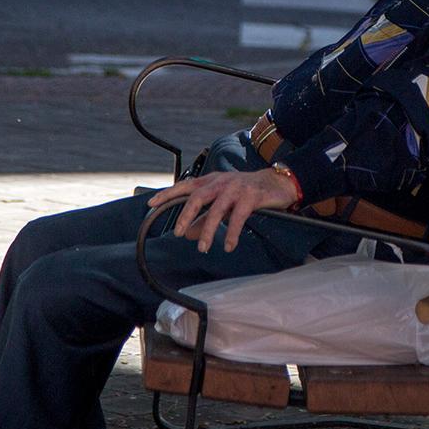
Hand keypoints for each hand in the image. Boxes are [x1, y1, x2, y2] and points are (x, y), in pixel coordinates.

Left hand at [146, 169, 297, 253]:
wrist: (277, 183)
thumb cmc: (247, 193)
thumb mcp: (223, 204)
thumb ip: (204, 218)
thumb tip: (188, 234)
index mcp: (211, 181)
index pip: (185, 186)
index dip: (167, 194)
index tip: (151, 203)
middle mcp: (221, 182)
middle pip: (197, 196)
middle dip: (186, 215)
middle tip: (179, 233)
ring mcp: (236, 188)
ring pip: (217, 209)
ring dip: (208, 230)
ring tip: (204, 248)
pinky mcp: (251, 196)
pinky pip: (239, 217)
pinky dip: (232, 233)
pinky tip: (229, 246)